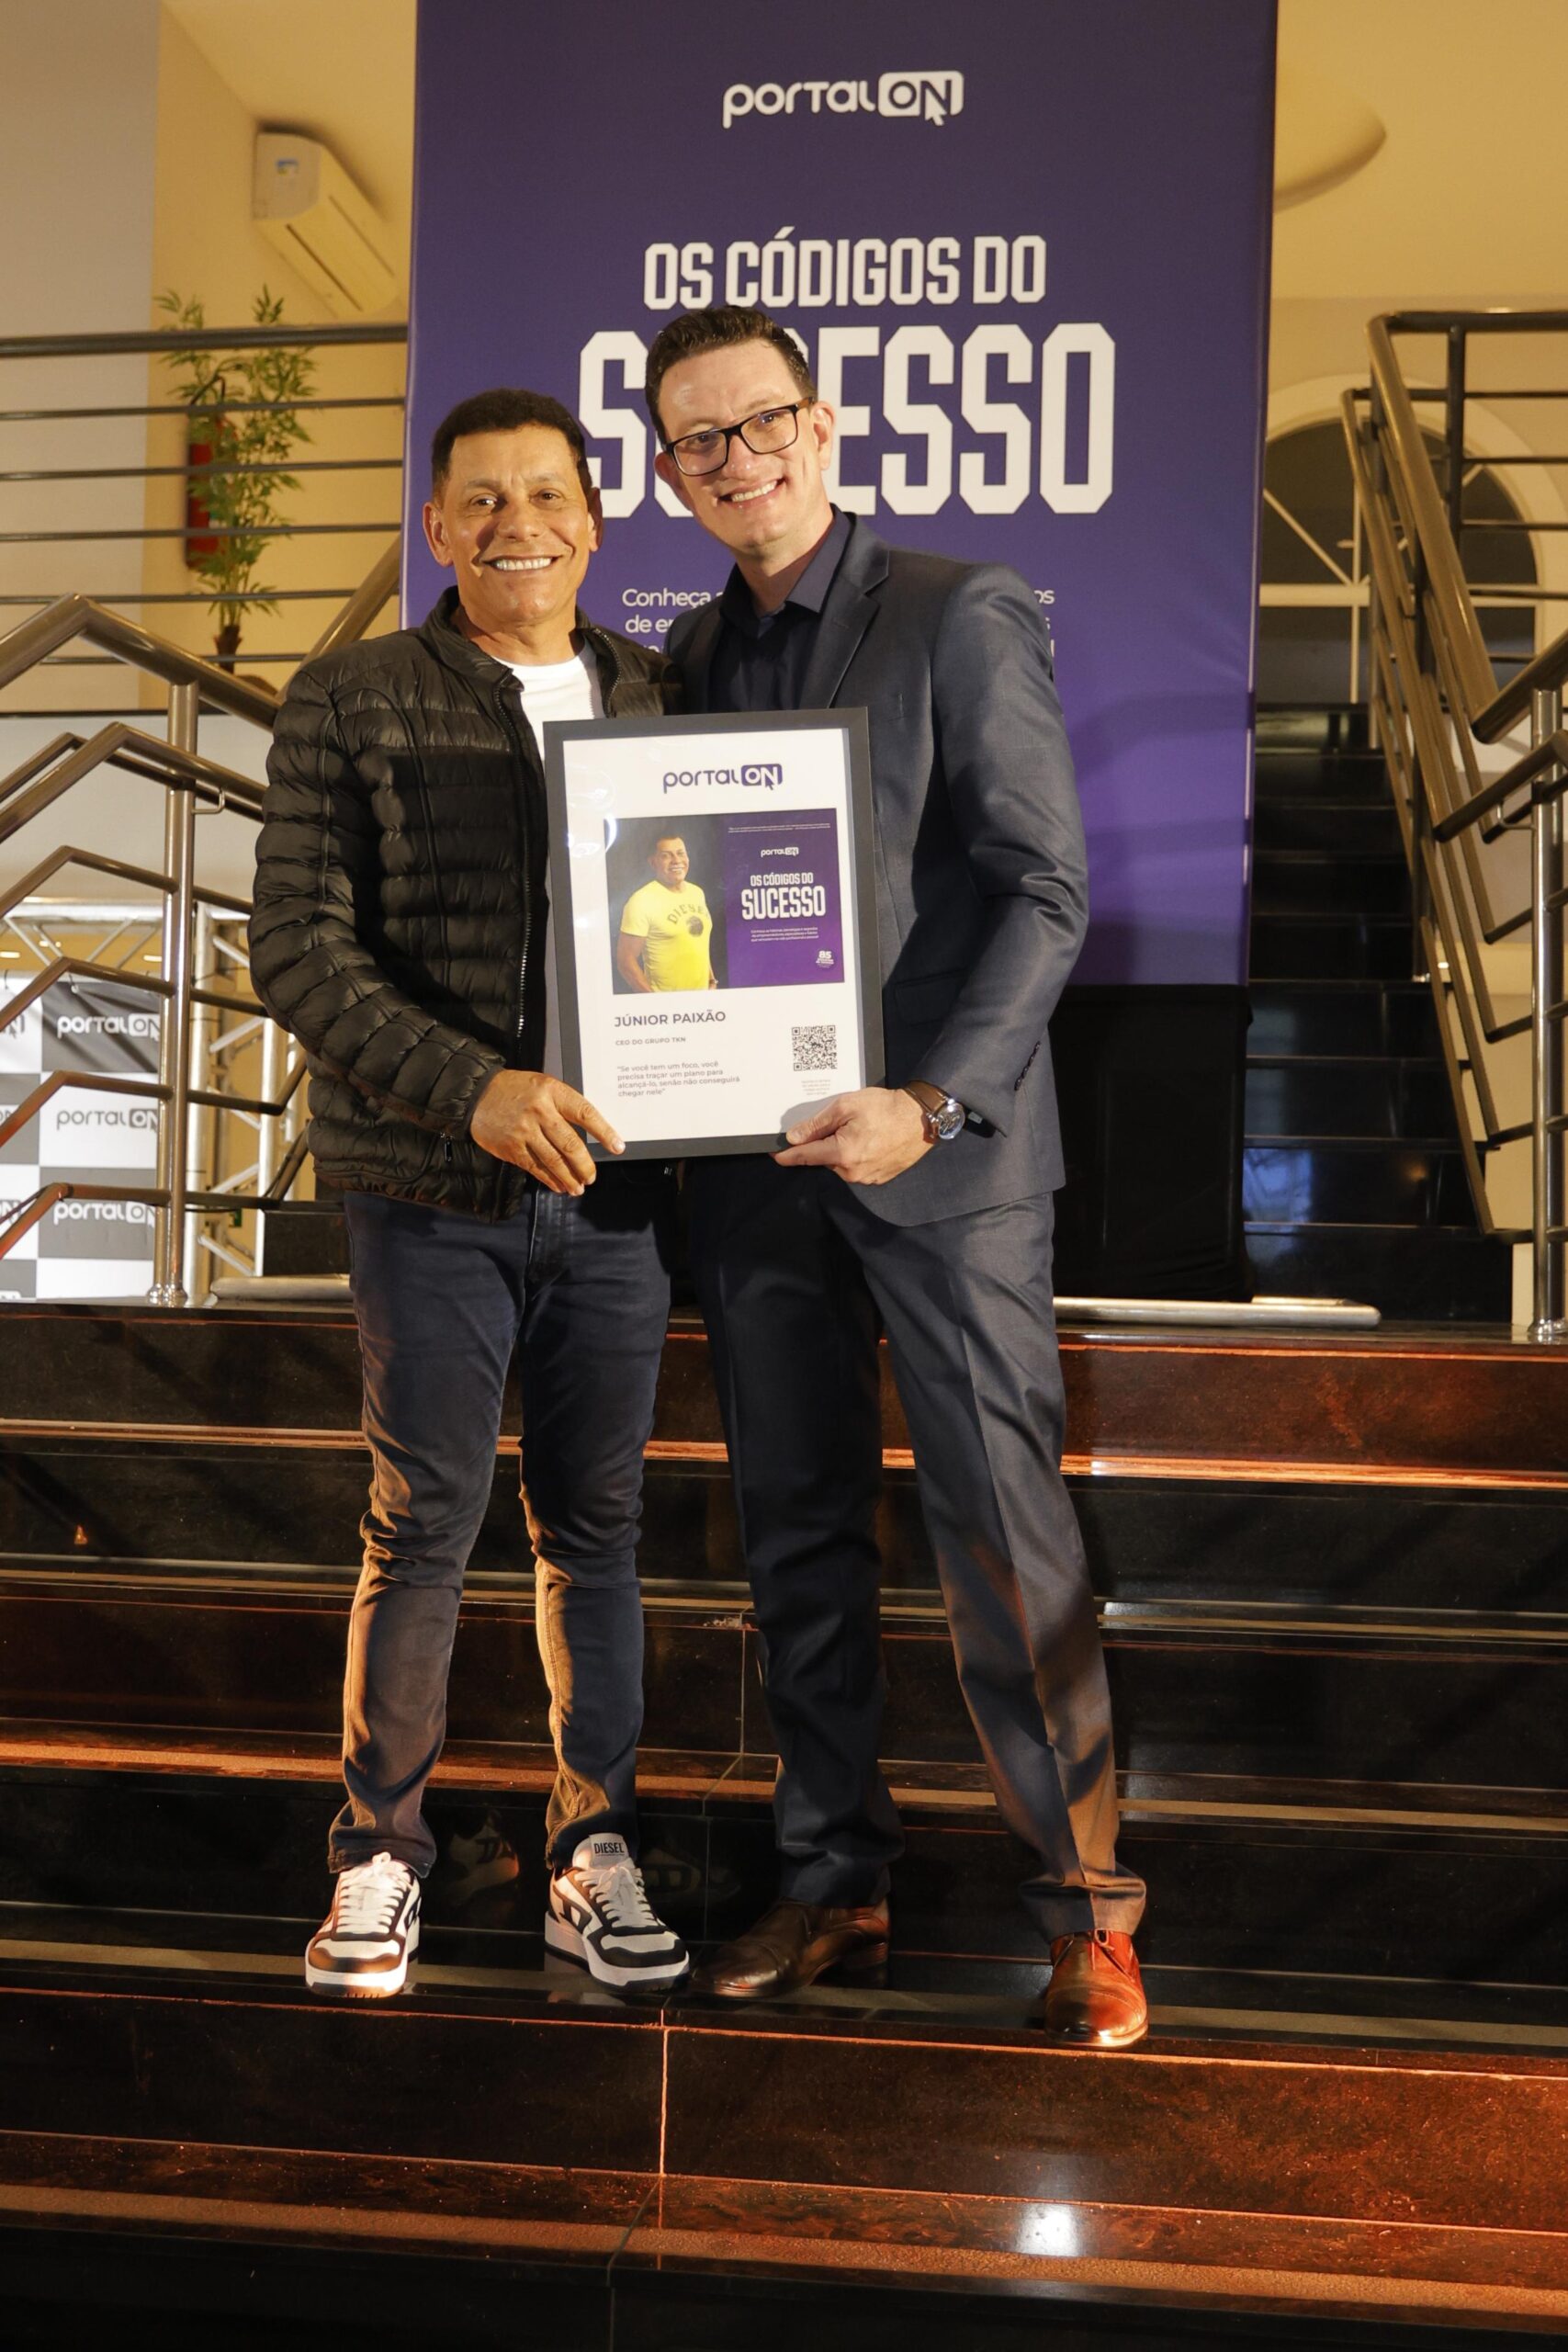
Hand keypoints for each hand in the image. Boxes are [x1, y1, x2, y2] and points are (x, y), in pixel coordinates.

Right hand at [469, 1070, 621, 1194]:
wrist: (477, 1094)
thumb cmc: (517, 1090)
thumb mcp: (543, 1086)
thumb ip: (564, 1106)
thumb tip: (590, 1134)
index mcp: (552, 1092)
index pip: (584, 1113)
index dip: (604, 1132)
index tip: (618, 1147)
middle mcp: (539, 1111)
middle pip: (570, 1144)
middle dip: (585, 1165)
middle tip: (592, 1176)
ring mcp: (524, 1131)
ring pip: (554, 1160)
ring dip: (569, 1178)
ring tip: (579, 1188)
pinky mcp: (511, 1147)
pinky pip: (535, 1168)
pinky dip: (550, 1180)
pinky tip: (559, 1186)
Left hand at [774, 1087, 930, 1184]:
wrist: (922, 1118)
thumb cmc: (887, 1109)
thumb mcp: (845, 1106)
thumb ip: (817, 1124)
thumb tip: (794, 1137)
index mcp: (842, 1153)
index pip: (805, 1157)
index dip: (788, 1155)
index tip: (776, 1155)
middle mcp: (852, 1172)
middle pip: (824, 1159)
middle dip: (824, 1142)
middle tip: (841, 1122)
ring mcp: (866, 1178)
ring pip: (840, 1163)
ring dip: (842, 1148)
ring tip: (861, 1128)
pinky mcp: (878, 1178)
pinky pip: (856, 1167)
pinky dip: (856, 1154)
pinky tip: (869, 1139)